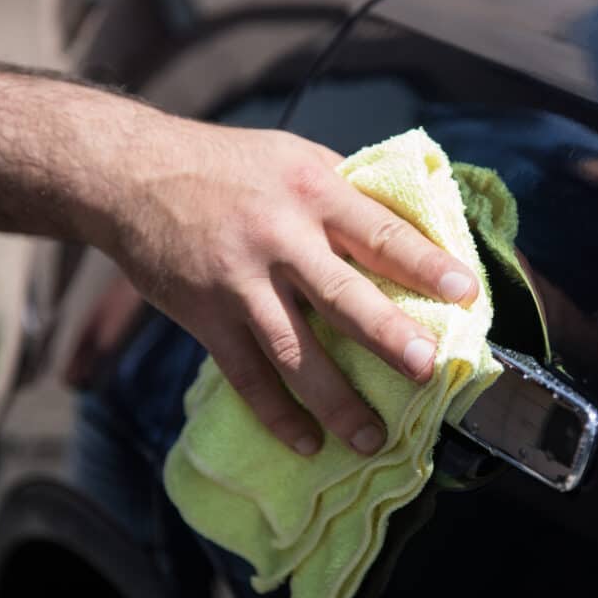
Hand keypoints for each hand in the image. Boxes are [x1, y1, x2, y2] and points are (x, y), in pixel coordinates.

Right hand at [105, 122, 477, 456]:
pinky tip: (306, 442)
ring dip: (335, 399)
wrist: (130, 173)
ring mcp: (239, 283)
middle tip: (428, 369)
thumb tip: (405, 232)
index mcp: (312, 191)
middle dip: (388, 335)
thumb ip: (345, 194)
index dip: (426, 263)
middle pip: (343, 295)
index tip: (467, 292)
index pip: (381, 232)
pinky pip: (246, 375)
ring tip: (372, 437)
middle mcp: (279, 238)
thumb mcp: (293, 155)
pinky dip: (276, 414)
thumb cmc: (226, 163)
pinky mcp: (205, 317)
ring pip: (294, 350)